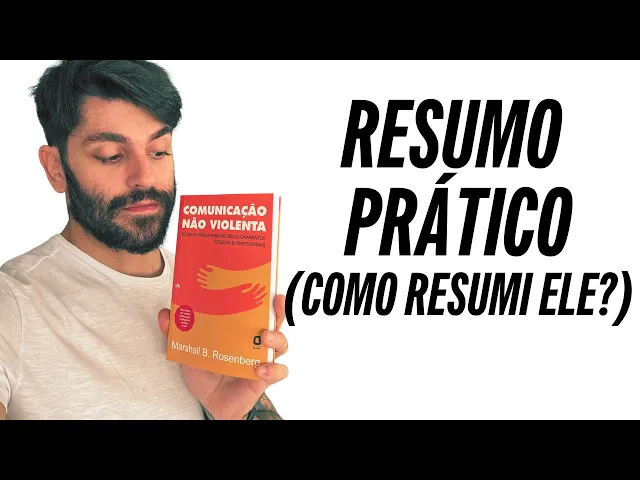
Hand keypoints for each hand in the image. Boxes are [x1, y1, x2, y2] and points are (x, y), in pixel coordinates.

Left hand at [158, 294, 288, 419]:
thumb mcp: (190, 349)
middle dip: (278, 311)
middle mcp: (256, 341)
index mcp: (242, 329)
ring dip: (277, 339)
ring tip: (265, 338)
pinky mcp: (263, 379)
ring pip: (281, 345)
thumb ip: (178, 332)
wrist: (209, 400)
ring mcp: (262, 359)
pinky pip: (278, 372)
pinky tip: (260, 369)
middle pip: (275, 322)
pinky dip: (273, 370)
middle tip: (274, 304)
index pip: (259, 309)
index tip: (269, 287)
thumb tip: (165, 313)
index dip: (266, 297)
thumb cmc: (206, 371)